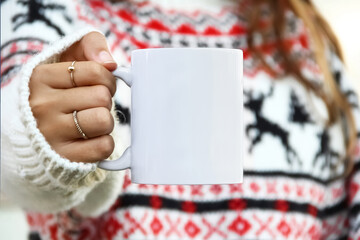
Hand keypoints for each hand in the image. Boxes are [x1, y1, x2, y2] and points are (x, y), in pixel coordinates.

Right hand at [29, 32, 117, 162]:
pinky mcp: (64, 157)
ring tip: (91, 121)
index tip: (99, 85)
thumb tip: (109, 62)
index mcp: (41, 77)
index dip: (107, 78)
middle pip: (102, 97)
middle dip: (105, 101)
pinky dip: (105, 143)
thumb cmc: (61, 90)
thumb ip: (91, 44)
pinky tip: (90, 139)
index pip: (96, 72)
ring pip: (104, 121)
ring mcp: (50, 134)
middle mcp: (41, 105)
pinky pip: (104, 147)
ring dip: (106, 122)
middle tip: (94, 105)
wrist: (35, 130)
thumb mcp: (68, 58)